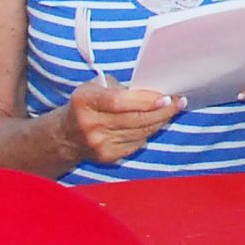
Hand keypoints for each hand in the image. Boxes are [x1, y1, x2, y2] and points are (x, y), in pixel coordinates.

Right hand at [59, 81, 186, 165]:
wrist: (66, 135)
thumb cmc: (86, 105)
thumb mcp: (95, 87)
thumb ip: (120, 88)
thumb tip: (152, 91)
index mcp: (85, 101)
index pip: (120, 102)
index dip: (145, 100)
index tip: (166, 97)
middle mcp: (90, 124)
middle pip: (134, 119)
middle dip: (161, 111)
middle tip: (178, 102)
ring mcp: (99, 143)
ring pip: (140, 132)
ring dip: (160, 121)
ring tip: (173, 110)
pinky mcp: (108, 156)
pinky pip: (137, 143)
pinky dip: (149, 132)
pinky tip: (157, 122)